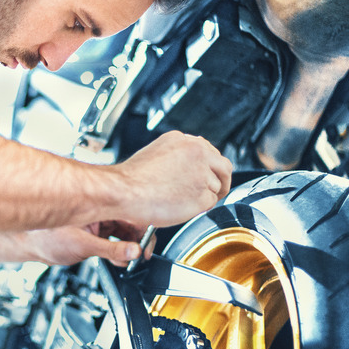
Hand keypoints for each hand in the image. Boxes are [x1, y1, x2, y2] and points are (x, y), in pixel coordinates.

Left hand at [24, 221, 155, 265]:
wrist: (30, 245)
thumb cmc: (46, 238)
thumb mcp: (84, 246)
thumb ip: (111, 250)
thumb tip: (134, 252)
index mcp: (96, 204)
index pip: (129, 212)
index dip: (142, 228)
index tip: (146, 245)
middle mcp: (99, 210)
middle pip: (129, 222)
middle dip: (137, 239)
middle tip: (141, 255)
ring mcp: (97, 222)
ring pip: (123, 232)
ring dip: (128, 246)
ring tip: (128, 259)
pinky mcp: (94, 232)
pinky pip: (113, 239)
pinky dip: (118, 250)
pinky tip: (119, 259)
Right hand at [114, 131, 231, 226]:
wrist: (124, 191)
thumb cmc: (132, 179)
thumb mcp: (156, 154)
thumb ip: (177, 156)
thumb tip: (188, 167)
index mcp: (184, 140)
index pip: (209, 152)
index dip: (209, 167)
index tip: (207, 175)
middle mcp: (197, 152)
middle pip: (223, 167)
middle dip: (221, 180)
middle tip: (215, 191)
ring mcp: (202, 173)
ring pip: (216, 187)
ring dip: (205, 196)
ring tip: (184, 201)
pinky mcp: (203, 194)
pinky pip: (211, 203)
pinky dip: (200, 208)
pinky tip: (184, 207)